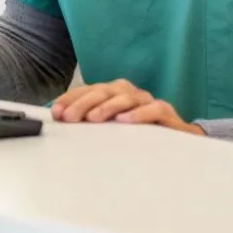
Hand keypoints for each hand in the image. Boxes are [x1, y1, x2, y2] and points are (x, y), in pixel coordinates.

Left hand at [51, 79, 203, 134]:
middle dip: (83, 104)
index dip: (71, 99)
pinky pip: (154, 108)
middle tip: (69, 118)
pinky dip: (139, 113)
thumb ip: (89, 123)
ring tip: (93, 118)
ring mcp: (147, 101)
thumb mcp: (109, 129)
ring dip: (107, 106)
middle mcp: (128, 93)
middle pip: (103, 91)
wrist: (177, 142)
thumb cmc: (136, 134)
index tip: (56, 112)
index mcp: (112, 94)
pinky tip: (125, 121)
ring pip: (125, 96)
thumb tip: (60, 121)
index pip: (88, 91)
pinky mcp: (166, 112)